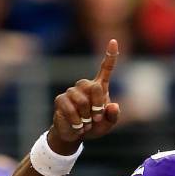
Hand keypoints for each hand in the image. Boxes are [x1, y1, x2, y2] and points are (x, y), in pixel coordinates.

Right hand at [49, 39, 120, 153]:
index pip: (106, 68)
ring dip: (87, 116)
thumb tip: (113, 105)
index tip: (113, 41)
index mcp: (100, 87)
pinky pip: (71, 109)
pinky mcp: (61, 100)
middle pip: (95, 88)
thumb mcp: (108, 124)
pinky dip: (77, 122)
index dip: (110, 55)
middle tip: (96, 119)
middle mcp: (85, 86)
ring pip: (83, 101)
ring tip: (86, 123)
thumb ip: (113, 116)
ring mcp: (71, 92)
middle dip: (98, 106)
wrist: (76, 134)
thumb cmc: (94, 126)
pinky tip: (78, 126)